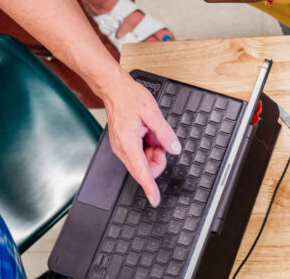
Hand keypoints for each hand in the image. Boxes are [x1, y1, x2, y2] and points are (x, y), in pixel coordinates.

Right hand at [99, 74, 180, 206]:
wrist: (114, 89)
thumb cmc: (129, 97)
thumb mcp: (152, 113)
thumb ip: (165, 133)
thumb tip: (174, 149)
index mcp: (128, 143)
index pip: (141, 172)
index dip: (150, 187)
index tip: (154, 199)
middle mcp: (122, 149)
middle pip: (144, 168)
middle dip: (157, 159)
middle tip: (161, 140)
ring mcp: (121, 147)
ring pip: (142, 161)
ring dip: (153, 151)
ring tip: (153, 131)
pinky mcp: (123, 144)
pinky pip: (139, 153)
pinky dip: (147, 146)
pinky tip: (148, 132)